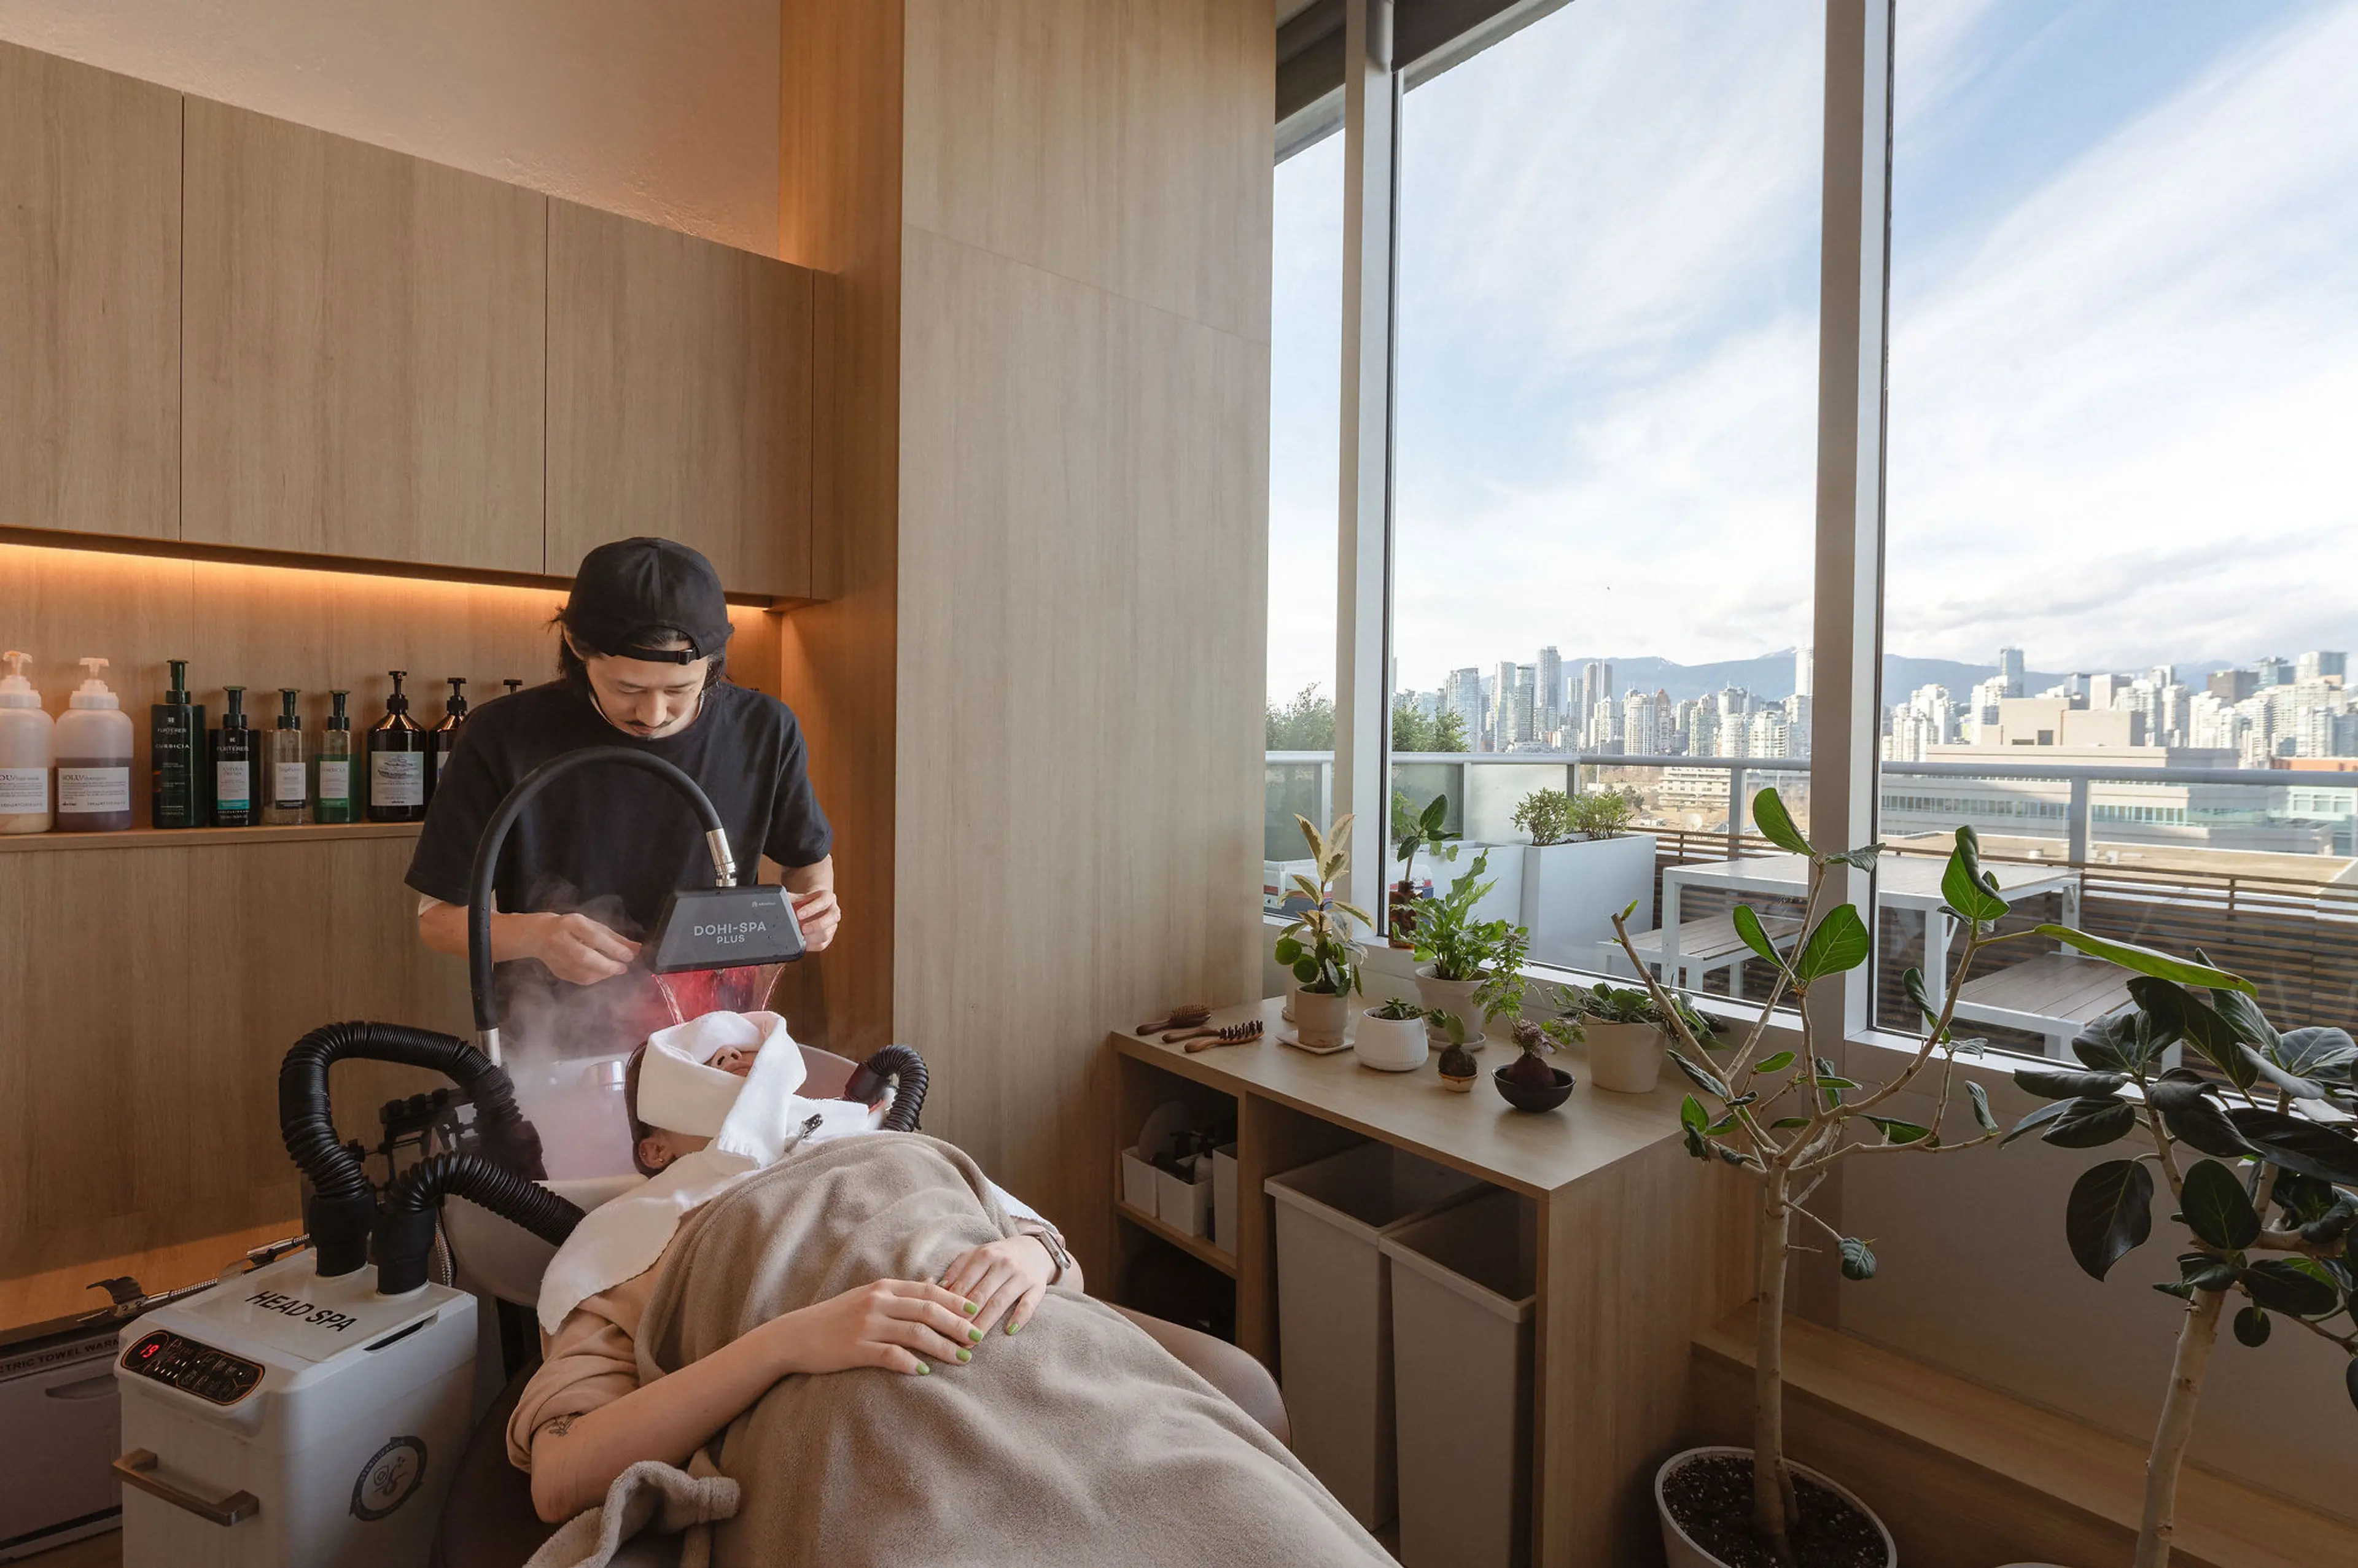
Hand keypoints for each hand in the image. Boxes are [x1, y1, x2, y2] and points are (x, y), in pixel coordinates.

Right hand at [523, 911, 639, 984]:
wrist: (537, 934)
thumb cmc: (569, 927)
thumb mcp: (591, 925)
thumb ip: (614, 937)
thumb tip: (637, 949)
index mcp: (571, 923)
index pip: (594, 936)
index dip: (613, 948)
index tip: (629, 955)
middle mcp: (561, 940)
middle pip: (585, 957)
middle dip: (608, 965)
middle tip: (623, 968)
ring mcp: (555, 957)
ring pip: (581, 971)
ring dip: (603, 974)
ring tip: (615, 970)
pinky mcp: (555, 971)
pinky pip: (577, 979)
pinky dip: (593, 978)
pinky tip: (602, 974)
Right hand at [770, 1279, 980, 1375]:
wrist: (797, 1334)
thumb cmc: (836, 1316)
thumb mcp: (868, 1295)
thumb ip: (900, 1292)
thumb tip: (933, 1284)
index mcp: (883, 1287)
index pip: (929, 1291)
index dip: (956, 1302)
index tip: (977, 1313)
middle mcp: (878, 1302)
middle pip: (928, 1310)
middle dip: (957, 1325)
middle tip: (978, 1338)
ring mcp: (867, 1325)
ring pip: (915, 1333)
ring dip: (943, 1347)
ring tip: (962, 1359)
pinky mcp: (856, 1348)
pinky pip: (890, 1355)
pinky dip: (911, 1363)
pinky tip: (926, 1372)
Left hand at [791, 888, 840, 953]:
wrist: (807, 909)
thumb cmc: (801, 903)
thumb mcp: (796, 897)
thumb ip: (789, 899)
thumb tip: (778, 903)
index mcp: (828, 897)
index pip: (824, 901)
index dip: (812, 908)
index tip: (798, 914)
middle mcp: (833, 911)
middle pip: (832, 918)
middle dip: (816, 925)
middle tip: (802, 929)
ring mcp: (832, 926)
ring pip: (827, 934)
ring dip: (811, 937)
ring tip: (799, 936)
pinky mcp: (828, 938)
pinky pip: (821, 945)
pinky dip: (810, 945)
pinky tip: (802, 942)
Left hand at [937, 1235, 1055, 1337]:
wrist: (1035, 1248)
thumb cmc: (998, 1257)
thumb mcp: (977, 1256)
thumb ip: (957, 1271)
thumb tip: (936, 1290)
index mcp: (984, 1255)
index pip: (964, 1283)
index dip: (950, 1305)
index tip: (939, 1323)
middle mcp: (1003, 1263)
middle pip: (980, 1295)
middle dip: (965, 1318)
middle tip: (953, 1338)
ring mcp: (1022, 1275)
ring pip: (1001, 1302)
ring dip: (985, 1323)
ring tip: (973, 1341)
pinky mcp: (1038, 1286)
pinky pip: (1029, 1304)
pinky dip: (1020, 1317)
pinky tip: (1009, 1331)